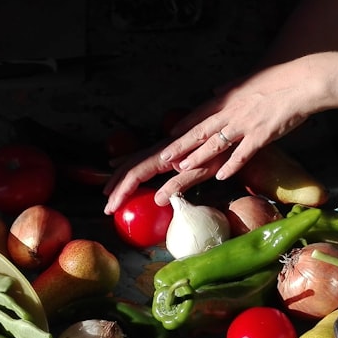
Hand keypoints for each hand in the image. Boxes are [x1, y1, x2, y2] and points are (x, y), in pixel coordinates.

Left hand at [102, 58, 321, 213]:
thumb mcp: (249, 82)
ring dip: (198, 156)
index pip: (200, 114)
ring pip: (217, 142)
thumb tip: (215, 91)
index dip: (183, 126)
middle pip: (201, 130)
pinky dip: (231, 165)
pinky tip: (220, 176)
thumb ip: (230, 89)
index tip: (168, 136)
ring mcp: (246, 124)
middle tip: (163, 158)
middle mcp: (233, 111)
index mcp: (229, 99)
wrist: (303, 82)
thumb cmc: (280, 82)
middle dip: (181, 145)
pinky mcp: (262, 135)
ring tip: (182, 168)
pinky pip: (243, 153)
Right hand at [102, 144, 227, 213]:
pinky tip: (118, 164)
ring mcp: (163, 148)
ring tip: (109, 191)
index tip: (112, 207)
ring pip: (134, 160)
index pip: (135, 174)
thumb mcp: (203, 171)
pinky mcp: (168, 147)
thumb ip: (181, 184)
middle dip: (116, 187)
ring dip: (119, 177)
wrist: (231, 129)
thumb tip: (158, 200)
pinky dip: (126, 164)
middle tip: (107, 206)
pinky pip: (141, 156)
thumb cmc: (220, 151)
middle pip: (130, 167)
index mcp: (165, 157)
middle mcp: (160, 150)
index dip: (122, 191)